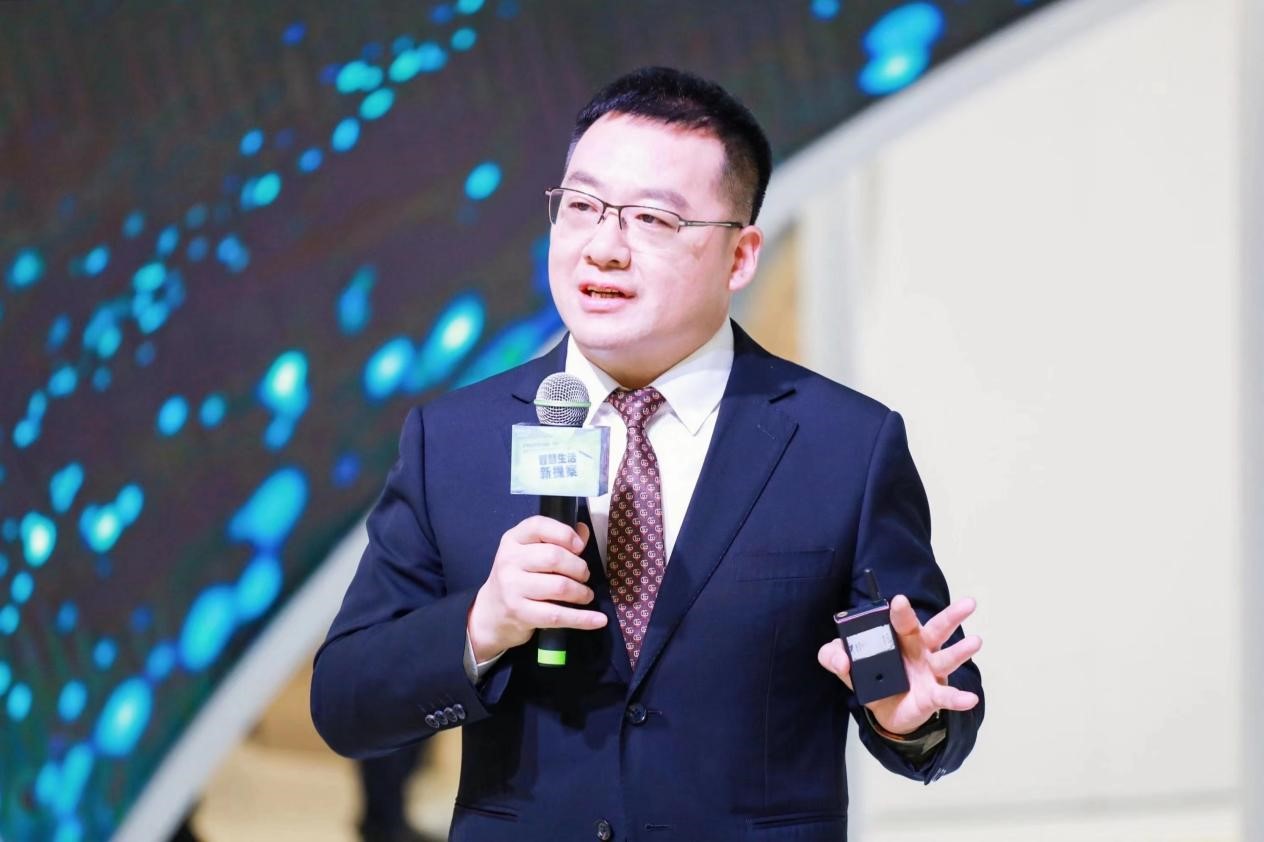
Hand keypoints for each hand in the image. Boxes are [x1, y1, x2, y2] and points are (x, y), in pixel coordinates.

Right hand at [467, 516, 606, 660]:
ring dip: (581, 592)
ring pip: (559, 586)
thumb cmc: (518, 577)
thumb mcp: (529, 553)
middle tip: (584, 575)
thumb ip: (557, 540)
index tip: (579, 546)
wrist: (491, 613)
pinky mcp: (519, 613)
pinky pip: (557, 615)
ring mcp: (512, 587)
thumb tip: (583, 530)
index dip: (564, 534)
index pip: (539, 526)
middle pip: (554, 557)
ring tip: (585, 595)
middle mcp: (509, 560)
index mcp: (513, 539)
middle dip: (578, 567)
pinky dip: (583, 618)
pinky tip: (599, 620)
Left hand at [817, 594, 980, 734]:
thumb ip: (833, 656)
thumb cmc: (872, 677)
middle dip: (952, 616)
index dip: (900, 611)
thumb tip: (839, 659)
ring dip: (961, 651)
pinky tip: (970, 699)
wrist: (885, 712)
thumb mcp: (846, 666)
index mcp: (899, 637)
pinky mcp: (933, 696)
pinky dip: (958, 698)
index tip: (898, 601)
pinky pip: (947, 696)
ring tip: (975, 642)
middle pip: (937, 630)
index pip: (901, 620)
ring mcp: (930, 672)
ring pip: (947, 658)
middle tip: (968, 604)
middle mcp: (920, 650)